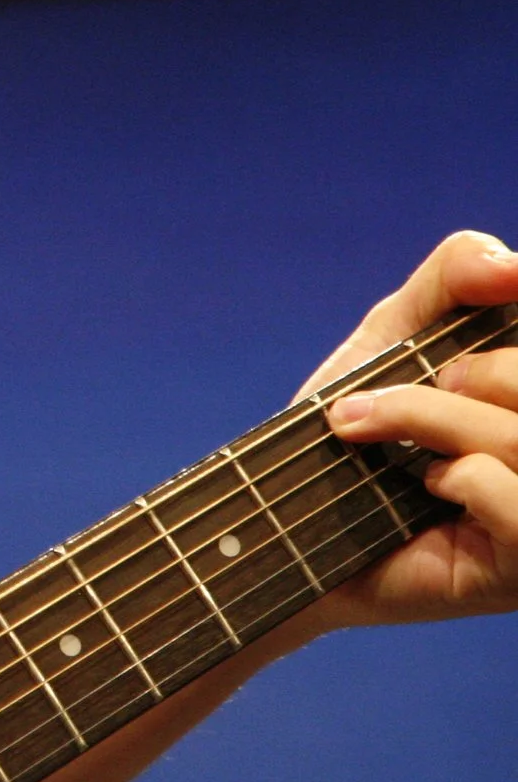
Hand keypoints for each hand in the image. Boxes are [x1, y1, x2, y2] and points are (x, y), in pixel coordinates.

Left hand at [308, 231, 517, 627]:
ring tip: (388, 438)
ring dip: (438, 424)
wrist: (287, 515)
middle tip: (404, 401)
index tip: (449, 354)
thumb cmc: (355, 421)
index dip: (498, 345)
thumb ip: (455, 280)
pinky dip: (464, 481)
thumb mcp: (398, 332)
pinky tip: (431, 489)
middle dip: (464, 379)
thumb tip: (512, 266)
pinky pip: (516, 499)